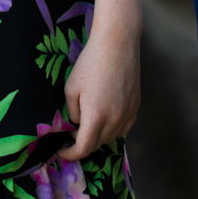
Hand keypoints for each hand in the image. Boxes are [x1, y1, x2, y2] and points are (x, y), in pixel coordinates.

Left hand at [59, 24, 139, 160]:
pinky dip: (112, 130)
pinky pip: (123, 129)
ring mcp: (128, 115)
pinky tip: (104, 119)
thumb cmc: (90, 63)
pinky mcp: (136, 108)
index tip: (61, 150)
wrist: (117, 44)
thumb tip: (76, 125)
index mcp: (96, 117)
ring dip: (97, 137)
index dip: (70, 154)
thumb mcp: (71, 89)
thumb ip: (71, 113)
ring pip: (111, 138)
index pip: (83, 149)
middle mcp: (115, 120)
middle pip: (97, 145)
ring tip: (87, 124)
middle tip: (71, 134)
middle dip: (82, 144)